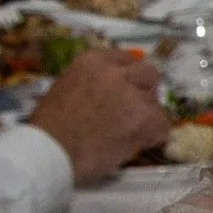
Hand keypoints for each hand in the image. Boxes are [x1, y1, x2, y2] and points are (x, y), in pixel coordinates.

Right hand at [27, 49, 169, 183]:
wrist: (49, 152)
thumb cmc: (50, 128)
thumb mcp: (66, 89)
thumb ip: (92, 84)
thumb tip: (112, 92)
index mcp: (92, 61)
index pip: (127, 59)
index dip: (130, 77)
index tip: (127, 90)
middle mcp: (115, 72)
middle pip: (149, 74)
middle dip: (145, 92)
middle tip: (133, 111)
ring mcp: (131, 94)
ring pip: (156, 102)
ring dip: (146, 117)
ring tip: (126, 133)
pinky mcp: (144, 118)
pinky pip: (163, 125)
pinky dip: (154, 136)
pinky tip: (136, 143)